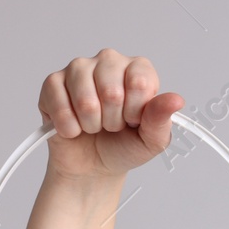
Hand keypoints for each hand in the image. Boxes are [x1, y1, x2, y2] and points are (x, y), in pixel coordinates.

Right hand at [37, 48, 182, 182]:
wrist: (94, 166)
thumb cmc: (125, 147)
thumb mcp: (152, 140)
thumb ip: (161, 119)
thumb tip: (176, 100)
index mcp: (137, 69)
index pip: (139, 82)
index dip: (135, 111)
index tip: (134, 120)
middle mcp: (109, 62)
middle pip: (111, 91)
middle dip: (113, 120)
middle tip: (113, 126)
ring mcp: (79, 69)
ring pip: (85, 99)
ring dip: (91, 124)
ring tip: (95, 126)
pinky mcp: (53, 83)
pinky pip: (59, 105)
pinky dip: (70, 126)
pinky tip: (75, 127)